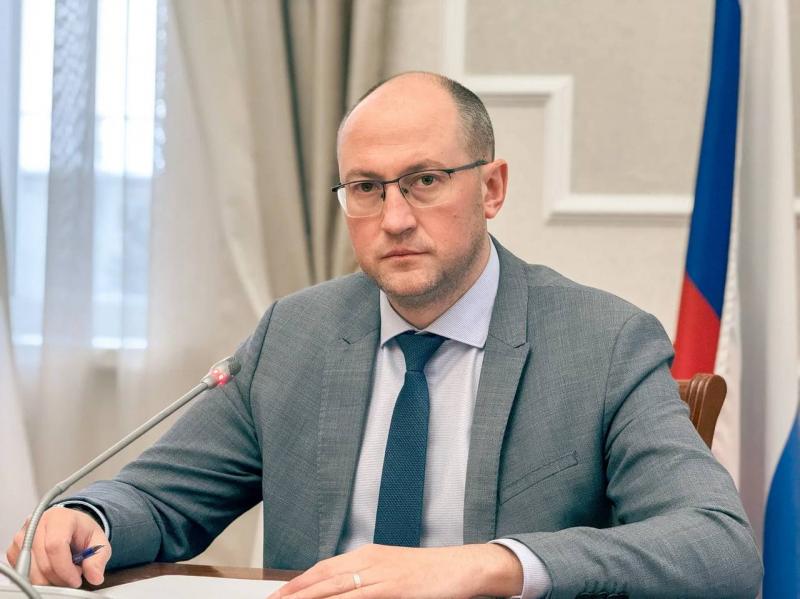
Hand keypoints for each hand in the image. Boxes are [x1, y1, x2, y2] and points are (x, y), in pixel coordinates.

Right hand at [5, 507, 110, 587]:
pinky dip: (38, 577)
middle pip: (43, 562)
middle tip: (72, 576)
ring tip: (63, 571)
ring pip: (31, 571)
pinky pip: (23, 572)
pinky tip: (51, 570)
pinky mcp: (14, 549)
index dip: (65, 569)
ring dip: (49, 579)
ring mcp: (23, 536)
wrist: (70, 525)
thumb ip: (98, 558)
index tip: (75, 579)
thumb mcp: (98, 541)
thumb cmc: (81, 531)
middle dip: (60, 577)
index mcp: (59, 517)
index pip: (55, 546)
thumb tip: (95, 577)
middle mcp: (37, 524)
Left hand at [267, 543, 522, 598]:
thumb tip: (343, 591)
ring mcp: (381, 575)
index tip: (278, 596)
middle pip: (322, 579)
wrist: (464, 566)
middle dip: (294, 593)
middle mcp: (369, 561)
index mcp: (367, 555)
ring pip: (335, 589)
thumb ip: (367, 581)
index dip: (297, 583)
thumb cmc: (431, 573)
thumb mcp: (393, 572)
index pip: (323, 569)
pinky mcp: (395, 588)